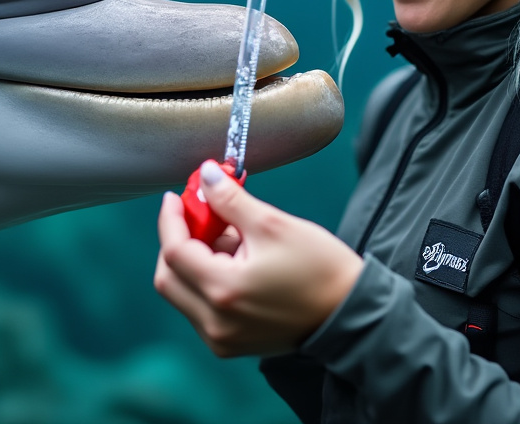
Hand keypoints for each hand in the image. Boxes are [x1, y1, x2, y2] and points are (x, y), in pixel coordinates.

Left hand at [154, 160, 363, 356]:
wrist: (350, 313)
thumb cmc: (319, 268)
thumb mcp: (273, 224)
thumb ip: (231, 200)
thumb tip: (206, 175)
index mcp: (224, 290)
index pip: (174, 251)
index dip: (171, 219)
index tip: (176, 196)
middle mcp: (215, 322)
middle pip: (169, 277)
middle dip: (179, 240)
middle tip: (199, 214)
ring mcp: (221, 338)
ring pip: (183, 293)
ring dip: (194, 261)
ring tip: (228, 237)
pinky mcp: (231, 344)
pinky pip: (201, 309)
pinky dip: (206, 281)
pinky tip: (234, 262)